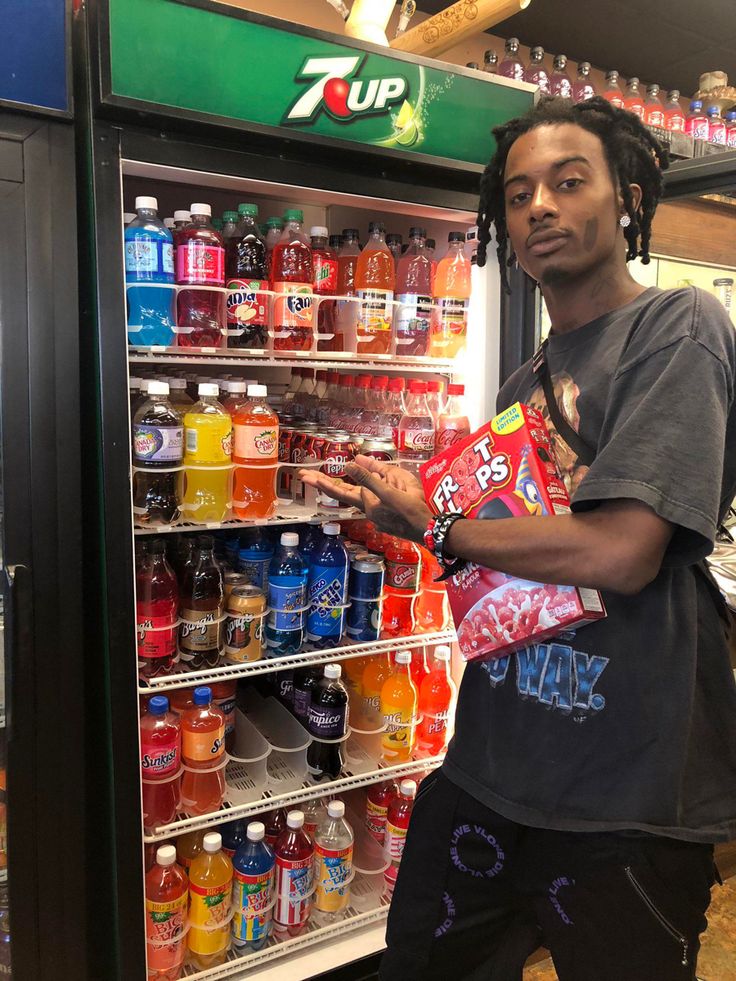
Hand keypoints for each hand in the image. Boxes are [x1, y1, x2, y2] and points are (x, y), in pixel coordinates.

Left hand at [298, 454, 431, 542]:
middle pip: (343, 494)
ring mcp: (378, 517)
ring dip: (350, 487)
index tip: (308, 475)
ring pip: (362, 496)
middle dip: (323, 484)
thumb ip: (369, 476)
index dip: (325, 481)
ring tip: (342, 478)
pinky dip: (375, 492)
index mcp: (368, 503)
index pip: (341, 490)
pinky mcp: (387, 521)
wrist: (431, 529)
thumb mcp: (392, 488)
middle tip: (304, 476)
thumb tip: (349, 464)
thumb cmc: (413, 508)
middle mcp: (369, 511)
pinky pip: (377, 501)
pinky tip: (382, 489)